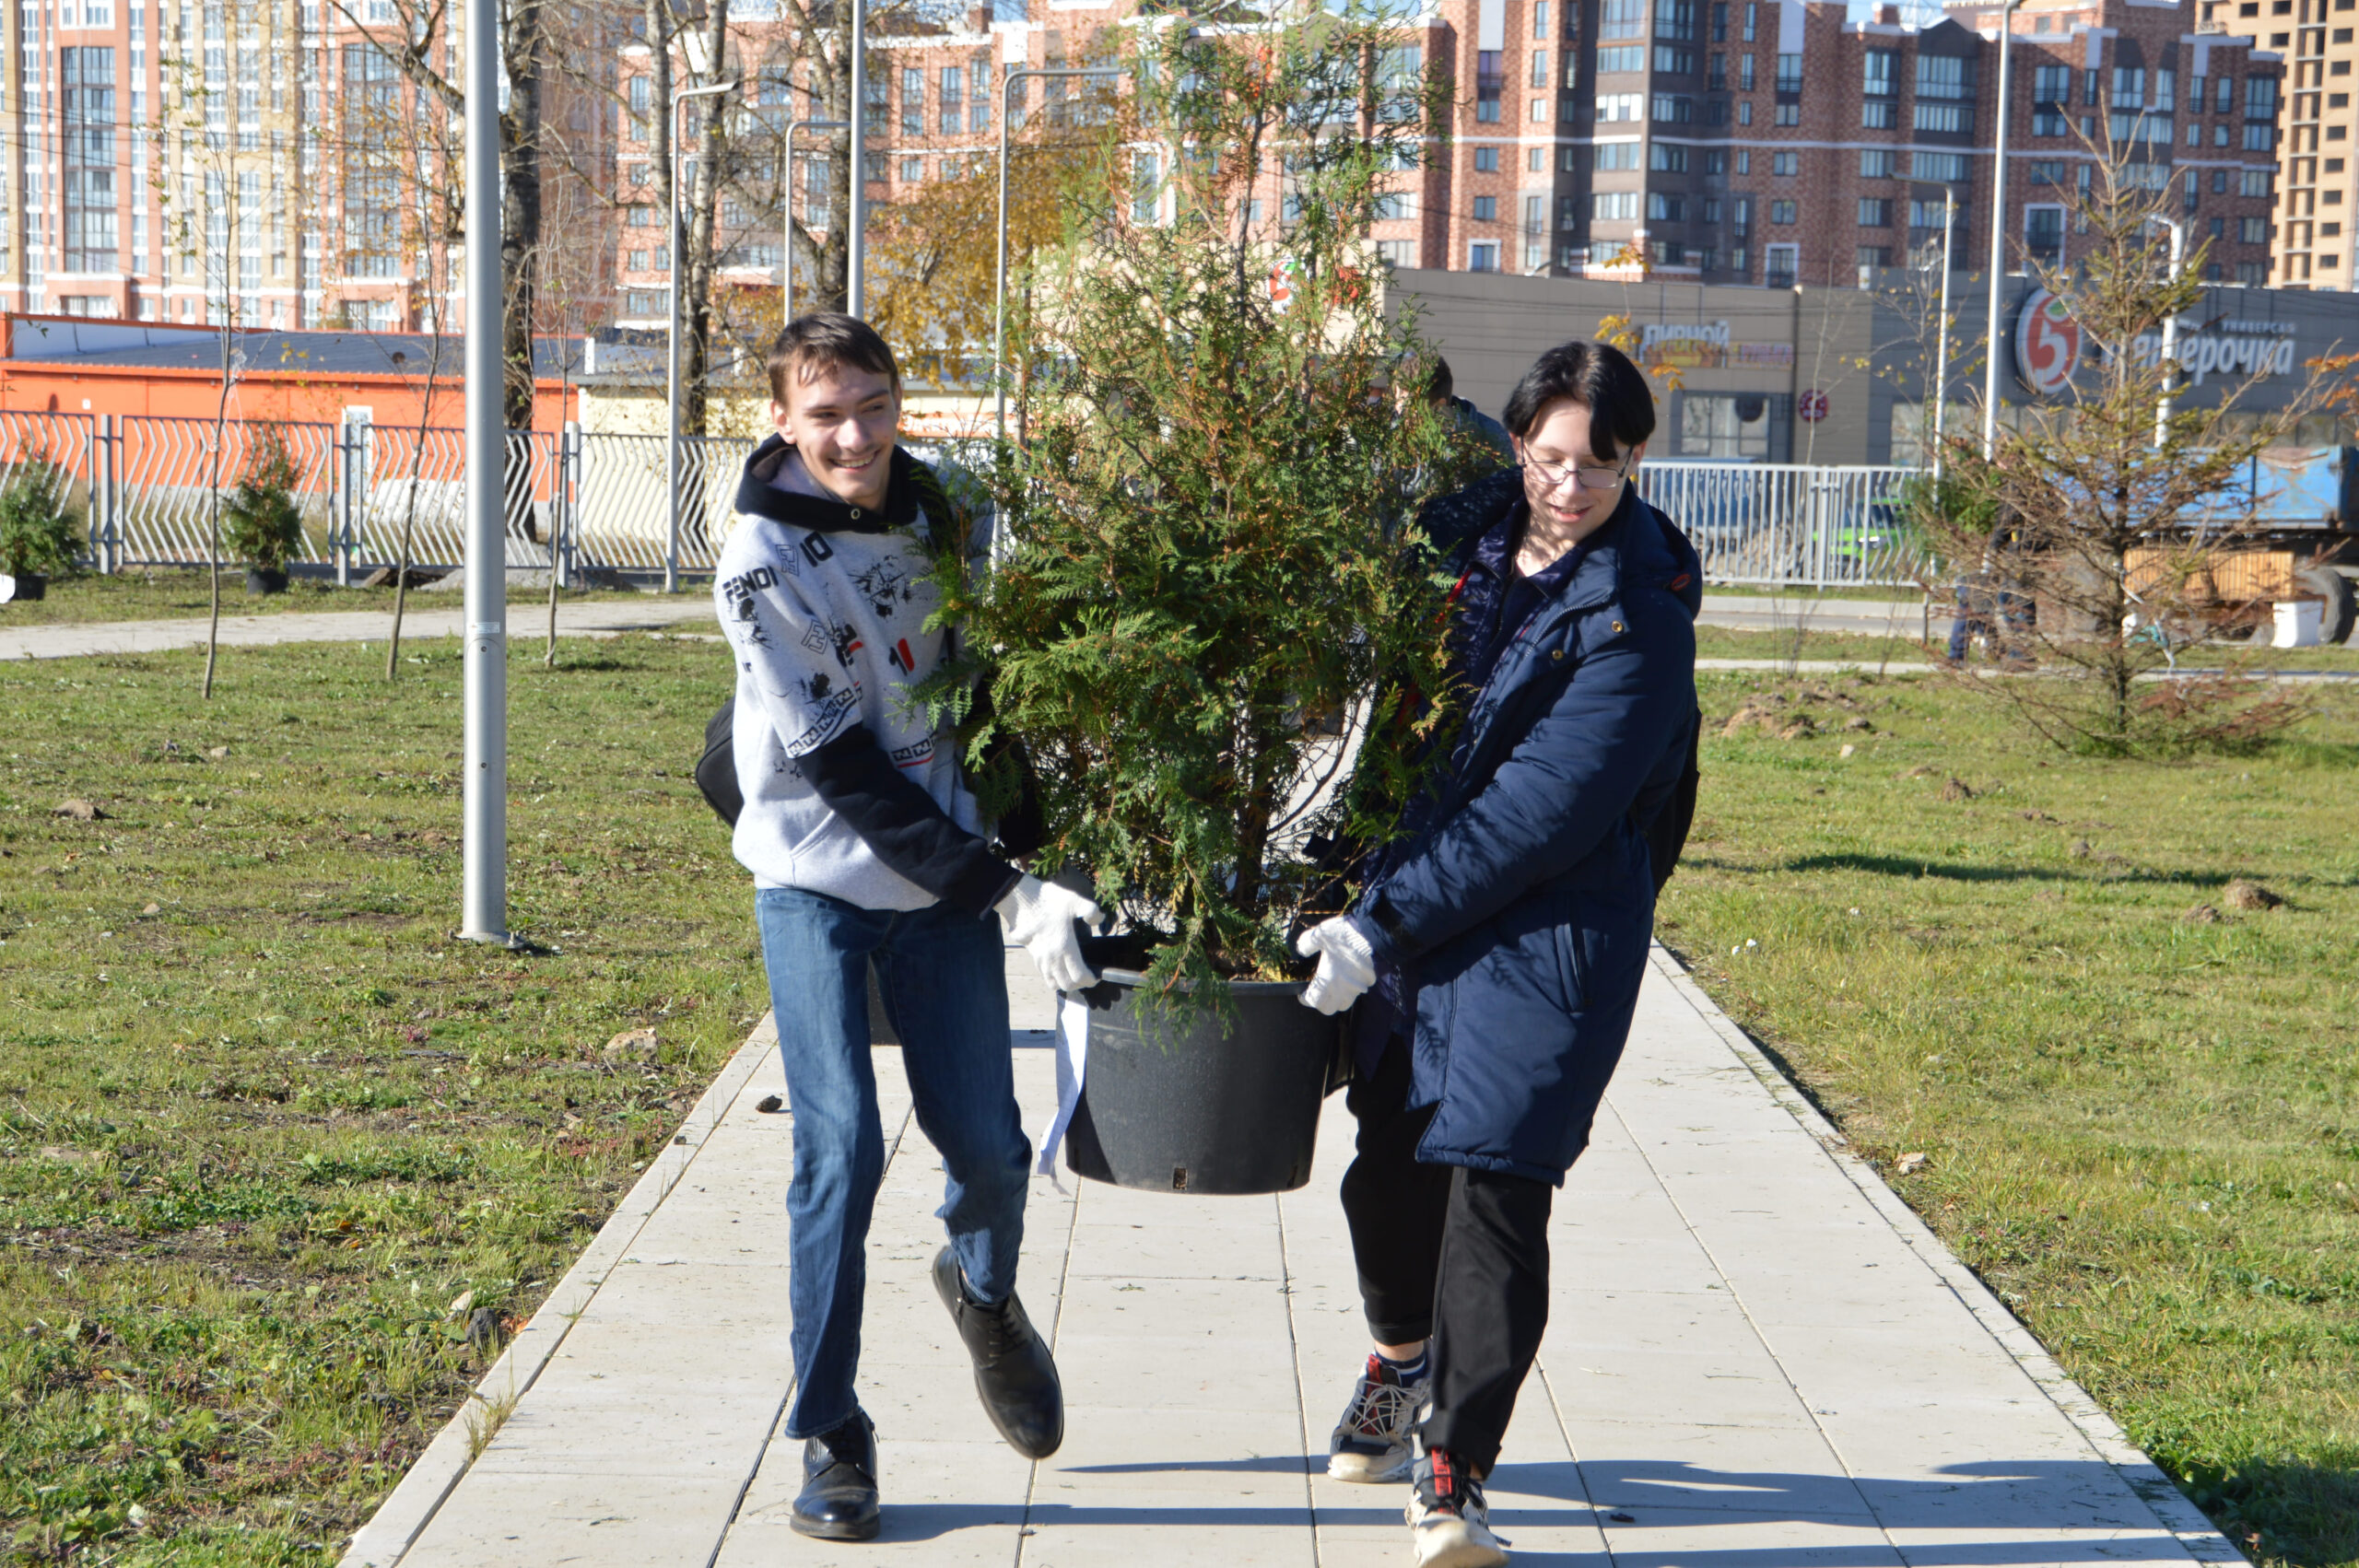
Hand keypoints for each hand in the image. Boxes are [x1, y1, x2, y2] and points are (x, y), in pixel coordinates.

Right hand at [995, 874, 1106, 993]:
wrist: (1022, 899)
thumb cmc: (1049, 900)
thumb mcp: (1074, 900)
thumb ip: (1091, 911)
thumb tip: (1099, 921)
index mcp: (1065, 947)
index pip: (1079, 976)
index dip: (1090, 980)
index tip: (1096, 976)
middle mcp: (1052, 957)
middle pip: (1067, 984)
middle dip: (1080, 984)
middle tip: (1089, 977)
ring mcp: (1041, 959)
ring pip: (1054, 983)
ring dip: (1066, 983)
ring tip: (1075, 975)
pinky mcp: (1033, 956)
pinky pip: (1044, 975)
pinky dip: (1054, 978)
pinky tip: (1061, 968)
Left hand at [1295, 916, 1376, 1015]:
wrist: (1368, 932)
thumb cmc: (1341, 935)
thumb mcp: (1317, 936)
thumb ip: (1305, 944)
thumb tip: (1300, 951)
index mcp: (1328, 980)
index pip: (1314, 1001)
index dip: (1306, 1000)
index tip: (1302, 995)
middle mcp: (1342, 988)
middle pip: (1329, 1009)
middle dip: (1321, 1005)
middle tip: (1317, 995)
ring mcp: (1357, 986)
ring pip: (1345, 1005)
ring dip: (1337, 1002)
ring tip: (1332, 992)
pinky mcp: (1368, 981)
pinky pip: (1359, 993)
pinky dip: (1352, 992)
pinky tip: (1348, 982)